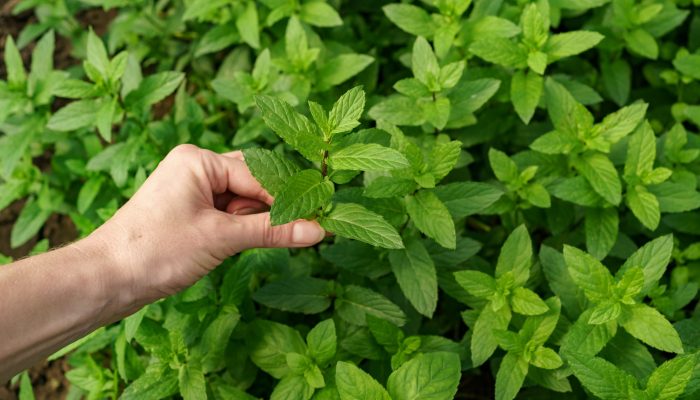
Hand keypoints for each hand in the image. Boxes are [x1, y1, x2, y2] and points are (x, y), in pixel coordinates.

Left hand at [87, 144, 325, 308]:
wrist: (106, 279)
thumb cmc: (156, 250)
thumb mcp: (221, 238)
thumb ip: (272, 231)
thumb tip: (317, 229)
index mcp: (199, 160)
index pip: (258, 175)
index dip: (286, 199)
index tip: (318, 216)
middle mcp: (195, 168)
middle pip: (251, 183)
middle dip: (269, 209)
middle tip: (301, 228)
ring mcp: (190, 191)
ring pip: (240, 201)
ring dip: (253, 222)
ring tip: (258, 242)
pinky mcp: (188, 213)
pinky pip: (226, 215)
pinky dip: (238, 229)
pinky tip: (240, 245)